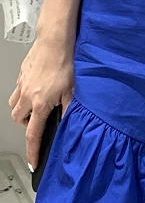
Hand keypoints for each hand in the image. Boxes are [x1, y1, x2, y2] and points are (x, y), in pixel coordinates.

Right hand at [9, 33, 73, 168]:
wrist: (55, 40)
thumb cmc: (65, 62)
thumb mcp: (72, 90)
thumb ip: (69, 108)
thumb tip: (69, 121)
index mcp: (40, 104)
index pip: (33, 134)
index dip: (33, 151)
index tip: (33, 161)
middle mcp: (27, 96)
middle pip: (19, 120)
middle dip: (26, 125)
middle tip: (38, 123)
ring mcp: (22, 84)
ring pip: (14, 105)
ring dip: (22, 110)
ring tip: (36, 107)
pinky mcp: (22, 74)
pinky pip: (18, 90)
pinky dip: (23, 95)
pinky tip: (36, 88)